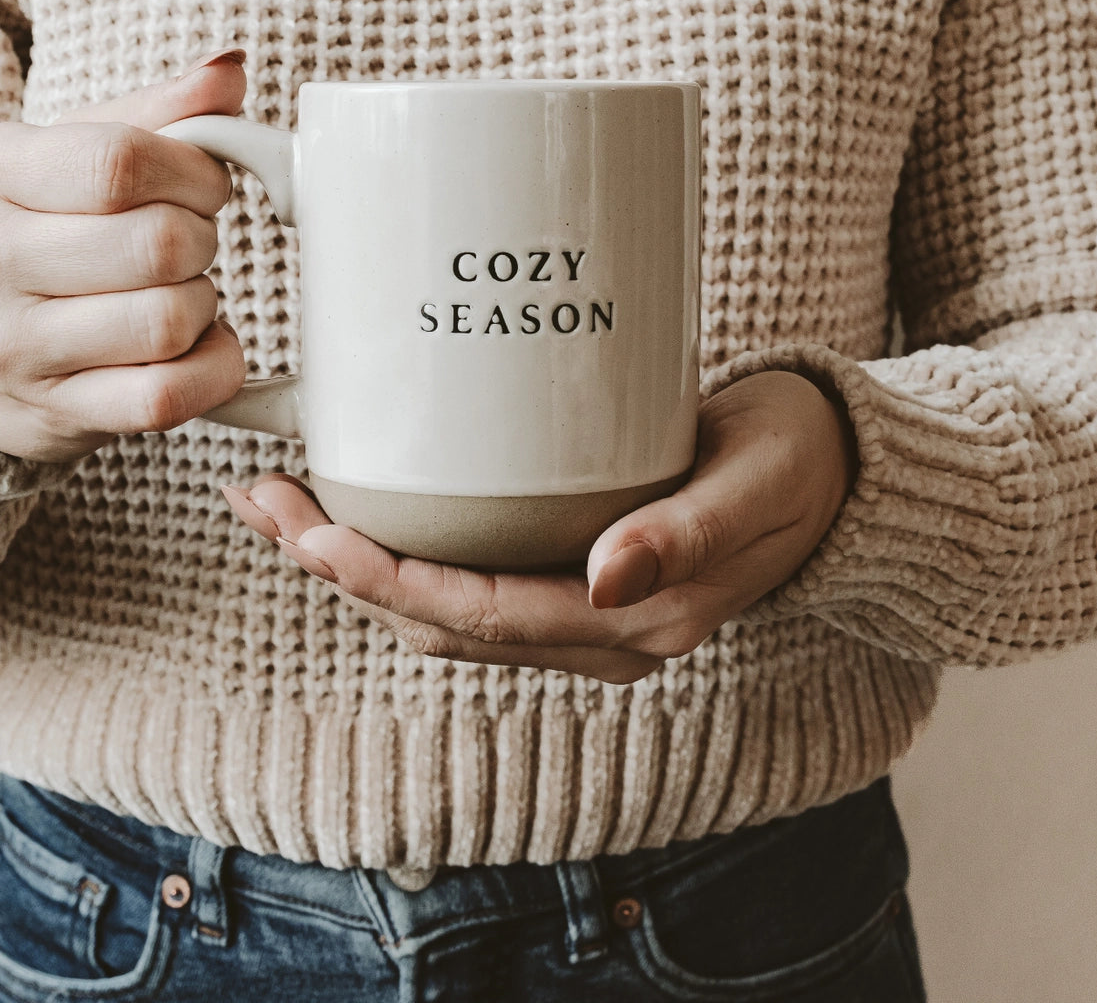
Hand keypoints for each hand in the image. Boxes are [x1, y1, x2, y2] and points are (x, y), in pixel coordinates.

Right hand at [0, 50, 250, 462]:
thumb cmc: (39, 233)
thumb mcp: (73, 153)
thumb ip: (160, 112)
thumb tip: (232, 70)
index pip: (122, 161)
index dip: (195, 174)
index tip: (204, 186)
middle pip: (160, 245)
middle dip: (203, 241)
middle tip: (189, 244)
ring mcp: (13, 347)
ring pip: (170, 322)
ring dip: (205, 307)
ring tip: (180, 295)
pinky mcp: (56, 412)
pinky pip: (167, 396)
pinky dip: (212, 369)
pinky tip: (199, 347)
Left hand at [223, 369, 856, 683]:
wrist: (833, 473)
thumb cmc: (795, 462)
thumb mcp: (755, 484)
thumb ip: (688, 534)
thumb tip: (609, 578)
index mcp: (633, 625)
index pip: (480, 616)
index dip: (386, 580)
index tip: (311, 534)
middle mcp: (595, 633)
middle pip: (437, 618)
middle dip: (341, 569)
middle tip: (263, 498)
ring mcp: (580, 612)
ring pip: (440, 606)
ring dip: (356, 562)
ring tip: (283, 500)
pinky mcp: (573, 575)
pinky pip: (467, 581)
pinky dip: (403, 551)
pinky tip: (363, 505)